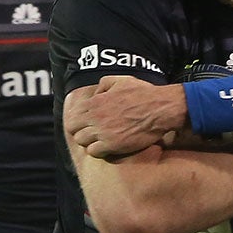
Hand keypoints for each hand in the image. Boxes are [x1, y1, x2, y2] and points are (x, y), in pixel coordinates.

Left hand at [69, 76, 190, 158]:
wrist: (159, 109)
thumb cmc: (143, 93)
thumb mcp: (121, 80)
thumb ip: (103, 85)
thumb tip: (96, 93)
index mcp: (95, 102)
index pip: (72, 116)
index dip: (78, 121)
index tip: (86, 124)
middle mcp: (95, 117)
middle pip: (74, 130)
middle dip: (81, 131)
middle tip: (92, 133)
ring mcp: (102, 132)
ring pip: (82, 142)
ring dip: (89, 142)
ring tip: (100, 140)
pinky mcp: (112, 145)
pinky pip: (94, 152)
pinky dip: (98, 151)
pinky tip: (107, 147)